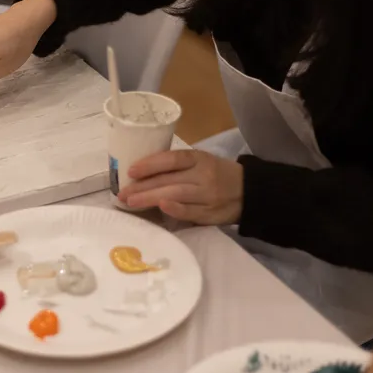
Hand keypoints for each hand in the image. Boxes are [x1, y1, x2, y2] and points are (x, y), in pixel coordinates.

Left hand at [117, 150, 243, 224]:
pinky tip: (161, 208)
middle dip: (142, 186)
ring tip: (130, 202)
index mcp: (199, 159)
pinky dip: (176, 209)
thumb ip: (177, 166)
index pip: (172, 159)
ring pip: (176, 194)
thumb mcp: (201, 162)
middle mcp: (203, 175)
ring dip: (150, 198)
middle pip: (169, 179)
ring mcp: (207, 195)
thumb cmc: (217, 174)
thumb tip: (141, 173)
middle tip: (122, 193)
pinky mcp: (210, 213)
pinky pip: (191, 212)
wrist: (250, 192)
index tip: (131, 170)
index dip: (151, 163)